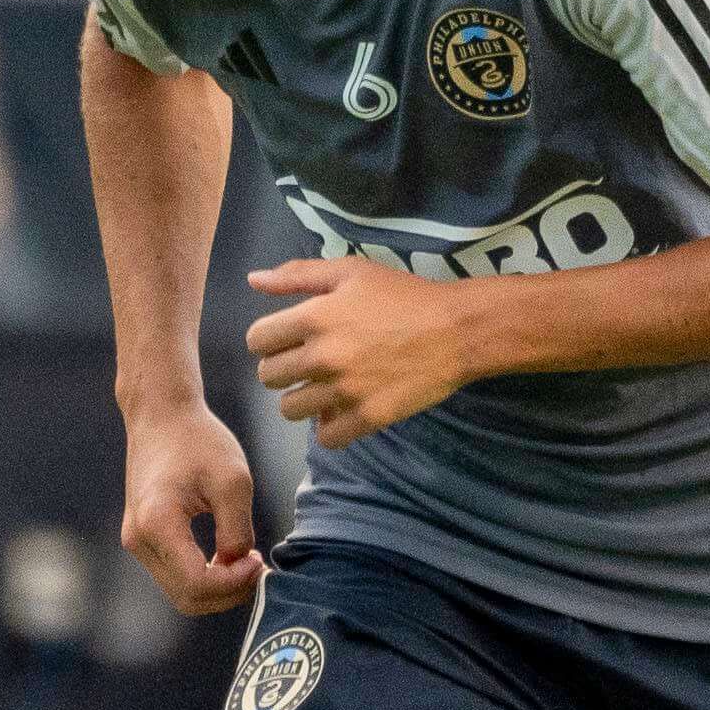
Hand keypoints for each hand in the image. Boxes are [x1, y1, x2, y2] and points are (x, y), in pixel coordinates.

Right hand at [119, 395, 265, 615]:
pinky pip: (175, 576)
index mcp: (157, 523)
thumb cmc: (199, 441)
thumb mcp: (233, 481)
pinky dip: (204, 577)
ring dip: (217, 588)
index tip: (259, 559)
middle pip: (187, 598)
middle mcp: (138, 539)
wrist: (160, 416)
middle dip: (228, 593)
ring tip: (246, 561)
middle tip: (257, 567)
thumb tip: (237, 566)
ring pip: (180, 592)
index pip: (197, 584)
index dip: (234, 584)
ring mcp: (136, 541)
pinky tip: (228, 557)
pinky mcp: (142, 539)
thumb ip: (237, 530)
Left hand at [243, 254, 479, 448]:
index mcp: (313, 317)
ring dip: (301, 399)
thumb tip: (253, 280)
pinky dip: (328, 427)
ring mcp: (343, 391)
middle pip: (268, 376)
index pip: (257, 340)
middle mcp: (322, 357)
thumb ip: (298, 275)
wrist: (456, 330)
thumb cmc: (403, 296)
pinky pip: (325, 438)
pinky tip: (341, 410)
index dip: (268, 339)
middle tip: (307, 362)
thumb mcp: (351, 272)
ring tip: (323, 387)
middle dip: (282, 368)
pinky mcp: (366, 417)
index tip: (287, 339)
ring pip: (290, 409)